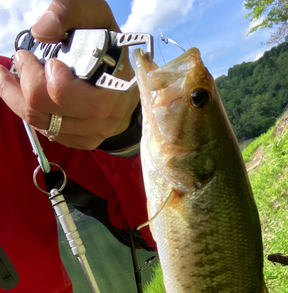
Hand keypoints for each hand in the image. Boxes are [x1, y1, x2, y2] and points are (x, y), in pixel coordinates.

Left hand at [0, 0, 138, 149]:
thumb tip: (41, 32)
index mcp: (112, 84)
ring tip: (16, 76)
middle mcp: (106, 115)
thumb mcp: (94, 16)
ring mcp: (96, 132)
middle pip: (44, 109)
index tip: (32, 54)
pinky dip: (31, 111)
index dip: (38, 73)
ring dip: (18, 97)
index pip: (62, 92)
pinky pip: (47, 132)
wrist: (128, 79)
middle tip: (22, 61)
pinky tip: (29, 94)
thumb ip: (67, 13)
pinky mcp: (86, 141)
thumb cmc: (109, 45)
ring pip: (40, 122)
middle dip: (23, 82)